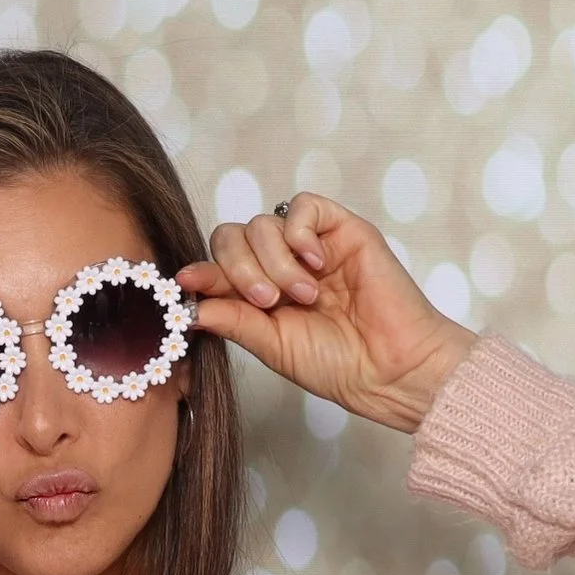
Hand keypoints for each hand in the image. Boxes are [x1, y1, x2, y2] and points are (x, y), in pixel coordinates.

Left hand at [177, 193, 477, 434]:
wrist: (388, 367)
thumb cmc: (334, 362)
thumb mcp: (270, 344)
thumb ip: (233, 320)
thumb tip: (188, 303)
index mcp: (258, 293)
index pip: (217, 267)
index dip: (202, 272)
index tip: (187, 282)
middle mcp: (279, 265)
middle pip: (232, 237)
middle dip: (239, 268)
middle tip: (267, 300)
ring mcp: (310, 246)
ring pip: (263, 223)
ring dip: (275, 261)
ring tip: (304, 295)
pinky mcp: (342, 229)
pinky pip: (303, 208)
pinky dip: (298, 233)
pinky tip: (313, 264)